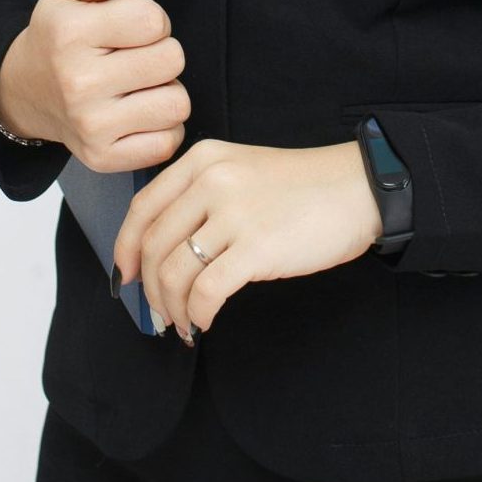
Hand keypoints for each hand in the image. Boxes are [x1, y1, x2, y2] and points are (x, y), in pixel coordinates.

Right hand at [0, 0, 188, 171]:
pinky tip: (139, 113)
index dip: (152, 20)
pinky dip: (162, 128)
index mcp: (71, 35)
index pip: (153, 20)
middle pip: (172, 60)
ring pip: (176, 103)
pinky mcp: (104, 157)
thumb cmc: (54, 41)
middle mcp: (79, 83)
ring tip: (139, 85)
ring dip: (166, 91)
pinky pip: (168, 141)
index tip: (133, 28)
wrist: (25, 92)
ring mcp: (92, 125)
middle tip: (136, 57)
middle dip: (162, 53)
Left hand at [112, 139, 382, 342]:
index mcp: (202, 159)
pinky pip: (206, 292)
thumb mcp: (241, 169)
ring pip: (173, 273)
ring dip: (173, 308)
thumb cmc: (302, 186)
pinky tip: (206, 321)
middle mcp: (211, 181)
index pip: (142, 208)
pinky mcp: (256, 247)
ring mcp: (233, 213)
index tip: (125, 277)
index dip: (125, 249)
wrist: (357, 187)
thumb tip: (160, 249)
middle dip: (149, 289)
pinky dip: (199, 314)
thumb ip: (200, 194)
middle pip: (152, 246)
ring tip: (185, 322)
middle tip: (160, 312)